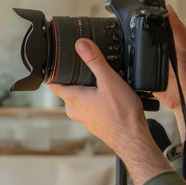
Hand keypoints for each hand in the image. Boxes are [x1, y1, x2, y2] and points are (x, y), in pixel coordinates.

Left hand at [48, 39, 170, 184]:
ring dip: (87, 88)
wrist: (134, 139)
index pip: (52, 83)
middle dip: (74, 77)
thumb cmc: (121, 115)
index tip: (55, 61)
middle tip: (86, 65)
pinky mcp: (95, 123)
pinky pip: (90, 106)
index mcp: (73, 99)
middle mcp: (75, 110)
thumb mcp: (109, 80)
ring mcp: (85, 118)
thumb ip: (94, 60)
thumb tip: (81, 44)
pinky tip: (110, 95)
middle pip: (67, 88)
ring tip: (101, 80)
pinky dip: (96, 98)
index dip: (52, 71)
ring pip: (80, 98)